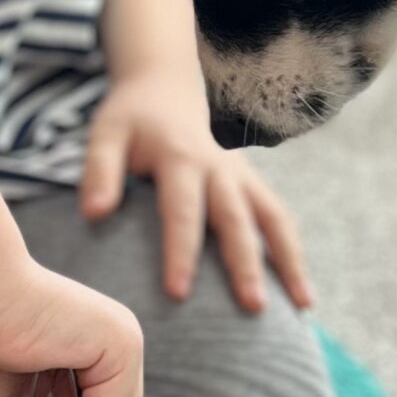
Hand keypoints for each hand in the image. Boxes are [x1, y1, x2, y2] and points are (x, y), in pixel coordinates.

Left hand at [82, 67, 315, 313]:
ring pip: (273, 219)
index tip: (179, 293)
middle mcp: (218, 168)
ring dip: (289, 261)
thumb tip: (93, 213)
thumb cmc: (130, 121)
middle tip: (253, 308)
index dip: (181, 251)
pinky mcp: (253, 185)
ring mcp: (242, 176)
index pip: (182, 210)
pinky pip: (279, 220)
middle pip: (237, 219)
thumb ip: (99, 172)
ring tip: (302, 306)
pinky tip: (303, 295)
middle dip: (246, 264)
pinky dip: (294, 255)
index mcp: (180, 157)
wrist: (165, 88)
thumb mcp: (105, 135)